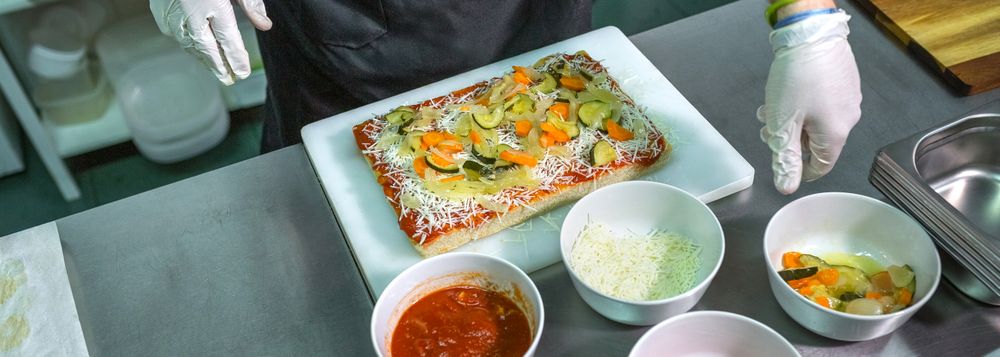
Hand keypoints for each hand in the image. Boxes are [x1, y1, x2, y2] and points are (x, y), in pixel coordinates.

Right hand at [150, 0, 271, 84]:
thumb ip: (251, 4)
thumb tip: (265, 26)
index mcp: (214, 5)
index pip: (229, 41)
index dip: (236, 59)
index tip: (243, 72)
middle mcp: (192, 13)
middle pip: (208, 49)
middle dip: (219, 66)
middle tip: (229, 79)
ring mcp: (173, 14)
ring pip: (190, 44)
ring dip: (203, 58)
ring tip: (216, 68)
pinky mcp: (161, 12)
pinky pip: (176, 34)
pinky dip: (188, 44)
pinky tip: (197, 50)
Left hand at [758, 11, 861, 193]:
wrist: (810, 34)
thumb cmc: (797, 78)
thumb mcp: (783, 125)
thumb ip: (784, 159)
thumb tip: (786, 187)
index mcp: (836, 134)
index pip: (822, 166)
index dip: (800, 170)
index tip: (784, 164)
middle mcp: (849, 119)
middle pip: (817, 143)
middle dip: (789, 139)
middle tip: (766, 129)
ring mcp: (849, 98)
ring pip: (817, 121)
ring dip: (792, 120)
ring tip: (769, 109)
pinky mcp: (845, 82)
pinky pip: (824, 103)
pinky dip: (803, 105)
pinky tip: (785, 93)